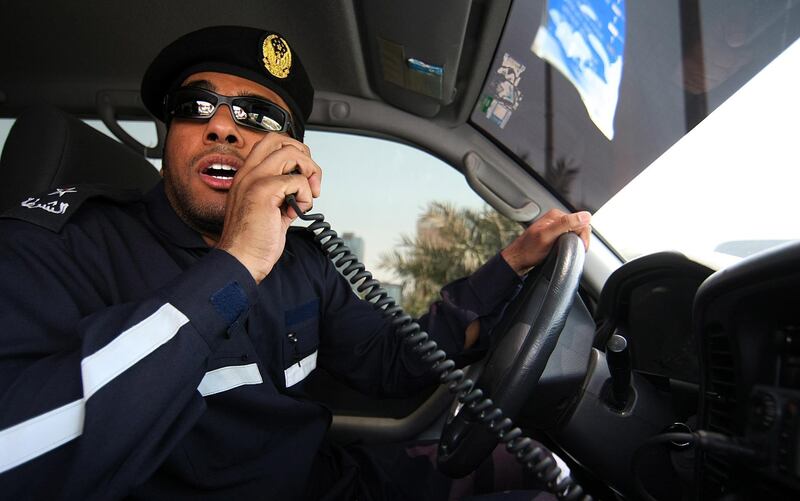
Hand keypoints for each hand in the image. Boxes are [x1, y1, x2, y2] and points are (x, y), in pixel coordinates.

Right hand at [216, 134, 321, 282]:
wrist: (241, 260)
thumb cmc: (252, 241)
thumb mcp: (271, 210)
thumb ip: (283, 194)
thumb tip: (303, 186)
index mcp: (248, 175)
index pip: (272, 143)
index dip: (294, 154)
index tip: (303, 176)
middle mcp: (249, 173)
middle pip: (282, 140)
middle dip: (305, 157)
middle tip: (311, 181)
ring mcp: (255, 180)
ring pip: (292, 153)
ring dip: (309, 173)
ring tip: (307, 196)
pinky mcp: (264, 191)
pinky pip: (298, 180)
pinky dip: (306, 196)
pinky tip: (294, 211)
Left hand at [500, 209, 590, 275]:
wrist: (518, 260)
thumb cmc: (528, 250)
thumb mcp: (548, 236)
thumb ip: (565, 224)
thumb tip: (584, 216)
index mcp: (556, 215)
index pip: (581, 220)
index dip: (584, 235)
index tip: (580, 247)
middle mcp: (557, 219)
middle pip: (580, 227)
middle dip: (580, 240)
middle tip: (572, 251)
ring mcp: (556, 228)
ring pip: (576, 234)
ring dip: (576, 243)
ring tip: (567, 251)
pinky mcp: (556, 236)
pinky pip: (570, 239)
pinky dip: (571, 246)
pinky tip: (565, 251)